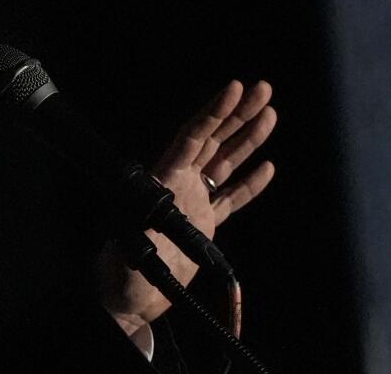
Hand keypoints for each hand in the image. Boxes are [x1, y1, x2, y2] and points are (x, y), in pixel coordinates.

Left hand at [101, 80, 277, 338]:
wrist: (129, 301)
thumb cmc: (119, 276)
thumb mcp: (125, 252)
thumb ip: (139, 236)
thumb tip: (150, 222)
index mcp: (163, 181)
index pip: (192, 138)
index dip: (213, 113)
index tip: (233, 89)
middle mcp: (179, 184)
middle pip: (213, 141)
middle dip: (238, 114)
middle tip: (263, 88)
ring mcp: (193, 202)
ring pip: (225, 163)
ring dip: (248, 139)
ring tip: (270, 114)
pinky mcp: (204, 225)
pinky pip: (232, 198)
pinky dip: (250, 182)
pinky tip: (267, 166)